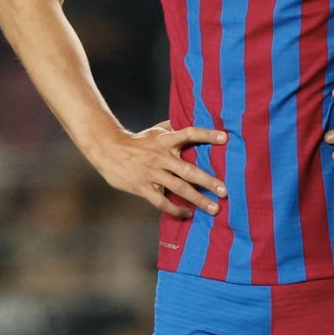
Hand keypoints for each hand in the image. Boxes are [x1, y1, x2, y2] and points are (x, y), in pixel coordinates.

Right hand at [90, 122, 227, 218]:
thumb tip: (195, 120)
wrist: (108, 150)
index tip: (225, 138)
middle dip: (208, 181)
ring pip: (178, 188)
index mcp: (165, 140)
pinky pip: (162, 202)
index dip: (207, 135)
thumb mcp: (155, 131)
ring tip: (214, 208)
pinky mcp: (142, 187)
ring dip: (198, 199)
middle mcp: (160, 156)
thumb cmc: (137, 141)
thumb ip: (174, 128)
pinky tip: (188, 214)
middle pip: (188, 170)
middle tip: (224, 191)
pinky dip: (176, 209)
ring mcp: (151, 173)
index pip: (189, 134)